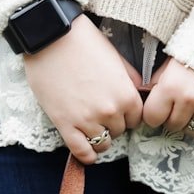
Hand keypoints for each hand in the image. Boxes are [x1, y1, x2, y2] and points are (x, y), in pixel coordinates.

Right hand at [22, 15, 144, 163]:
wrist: (52, 38)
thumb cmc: (85, 43)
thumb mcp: (117, 59)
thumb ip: (131, 80)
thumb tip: (141, 91)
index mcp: (126, 95)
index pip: (136, 119)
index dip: (127, 114)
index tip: (117, 109)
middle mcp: (110, 112)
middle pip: (119, 131)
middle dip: (112, 124)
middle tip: (100, 112)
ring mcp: (87, 120)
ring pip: (102, 144)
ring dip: (99, 138)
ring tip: (92, 129)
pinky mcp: (65, 124)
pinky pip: (80, 151)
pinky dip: (86, 155)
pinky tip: (87, 153)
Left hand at [141, 56, 193, 143]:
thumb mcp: (170, 64)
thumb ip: (156, 83)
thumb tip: (144, 98)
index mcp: (170, 86)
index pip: (152, 117)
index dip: (154, 115)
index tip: (159, 110)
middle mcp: (189, 99)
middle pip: (173, 126)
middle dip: (173, 118)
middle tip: (179, 107)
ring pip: (192, 131)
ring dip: (190, 125)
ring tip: (193, 112)